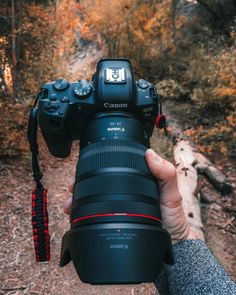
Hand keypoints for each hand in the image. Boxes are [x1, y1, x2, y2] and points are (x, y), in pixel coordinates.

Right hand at [63, 149, 196, 243]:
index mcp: (137, 179)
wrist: (170, 245)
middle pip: (97, 181)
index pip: (113, 167)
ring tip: (69, 204)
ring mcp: (118, 204)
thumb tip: (150, 154)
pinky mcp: (114, 217)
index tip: (83, 168)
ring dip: (77, 198)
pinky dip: (81, 212)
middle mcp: (125, 190)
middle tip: (71, 187)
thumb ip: (166, 175)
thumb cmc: (172, 219)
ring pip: (92, 196)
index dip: (97, 166)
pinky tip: (75, 215)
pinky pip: (94, 212)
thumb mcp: (171, 195)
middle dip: (80, 183)